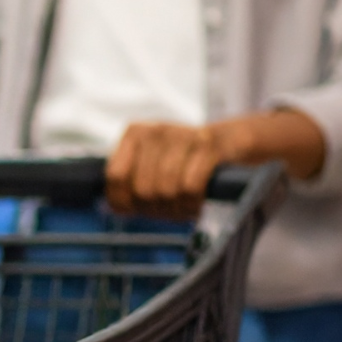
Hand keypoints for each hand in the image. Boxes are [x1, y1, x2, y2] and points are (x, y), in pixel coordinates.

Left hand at [105, 110, 325, 219]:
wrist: (229, 143)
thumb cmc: (183, 163)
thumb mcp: (150, 166)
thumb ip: (128, 182)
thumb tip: (112, 207)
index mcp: (134, 133)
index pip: (115, 177)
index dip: (123, 201)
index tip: (135, 210)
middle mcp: (155, 130)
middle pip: (142, 189)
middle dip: (155, 209)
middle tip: (168, 211)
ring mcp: (183, 135)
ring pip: (165, 190)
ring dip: (176, 209)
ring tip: (183, 208)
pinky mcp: (209, 146)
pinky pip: (190, 187)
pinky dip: (192, 203)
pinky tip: (196, 205)